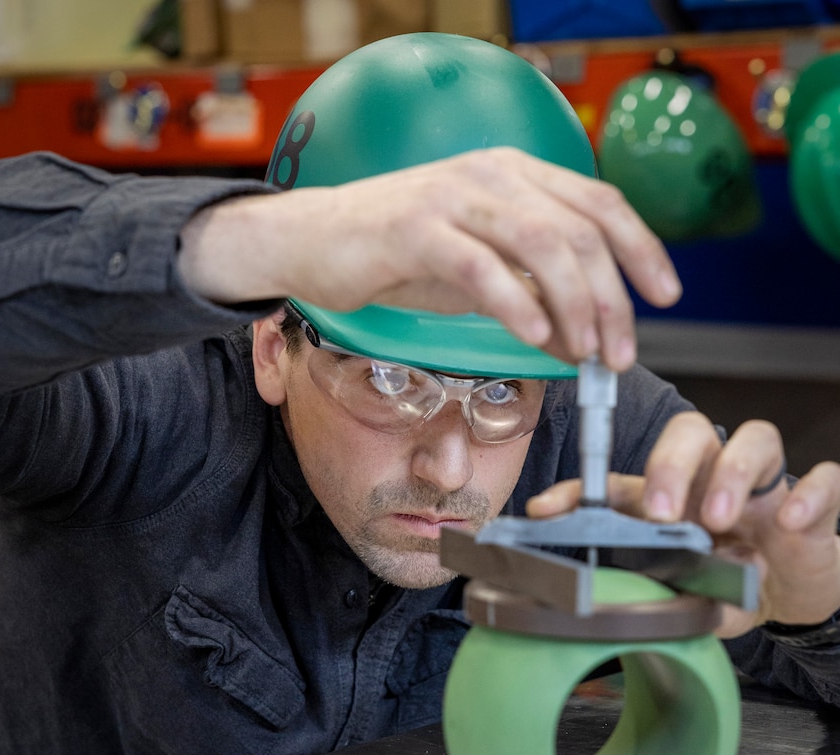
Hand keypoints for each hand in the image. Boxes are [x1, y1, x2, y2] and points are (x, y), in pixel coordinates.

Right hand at [177, 148, 681, 372]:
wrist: (316, 240)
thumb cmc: (401, 255)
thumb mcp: (481, 266)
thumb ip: (531, 286)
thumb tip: (585, 332)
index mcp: (517, 174)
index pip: (600, 204)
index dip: (642, 250)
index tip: (666, 297)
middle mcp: (493, 174)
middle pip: (578, 231)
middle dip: (612, 298)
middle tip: (619, 354)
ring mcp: (453, 196)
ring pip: (540, 245)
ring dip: (575, 305)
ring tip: (585, 353)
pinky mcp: (415, 228)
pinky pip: (481, 266)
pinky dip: (515, 304)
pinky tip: (536, 338)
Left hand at [527, 412, 839, 637]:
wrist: (799, 597)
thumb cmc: (736, 587)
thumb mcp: (688, 600)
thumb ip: (657, 601)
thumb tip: (609, 618)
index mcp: (673, 502)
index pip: (623, 481)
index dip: (582, 491)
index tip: (545, 510)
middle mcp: (715, 481)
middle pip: (691, 433)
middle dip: (669, 464)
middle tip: (660, 512)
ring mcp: (767, 488)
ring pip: (755, 440)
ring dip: (731, 473)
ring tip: (718, 520)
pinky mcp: (815, 504)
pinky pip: (823, 479)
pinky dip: (809, 495)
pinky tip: (792, 523)